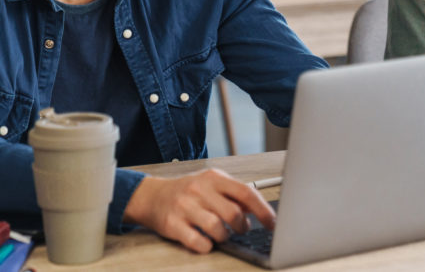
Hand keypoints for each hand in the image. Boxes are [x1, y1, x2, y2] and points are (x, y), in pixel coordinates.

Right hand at [124, 169, 275, 253]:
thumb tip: (258, 209)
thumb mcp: (211, 184)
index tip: (272, 223)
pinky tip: (206, 241)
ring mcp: (185, 207)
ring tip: (222, 234)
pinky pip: (198, 242)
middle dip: (242, 227)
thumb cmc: (187, 191)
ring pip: (217, 229)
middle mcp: (199, 189)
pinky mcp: (173, 224)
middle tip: (241, 229)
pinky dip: (207, 246)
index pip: (245, 192)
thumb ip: (234, 194)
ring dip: (225, 237)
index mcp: (213, 178)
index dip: (262, 210)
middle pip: (232, 214)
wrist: (152, 196)